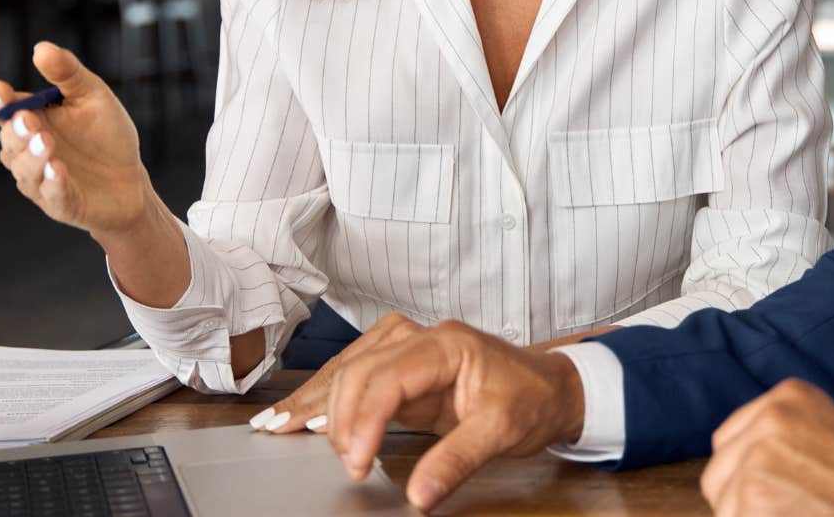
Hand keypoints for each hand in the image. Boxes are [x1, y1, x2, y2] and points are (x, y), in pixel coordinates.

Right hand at [0, 41, 149, 238]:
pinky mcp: (59, 203)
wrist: (131, 180)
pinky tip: (58, 169)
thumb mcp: (93, 96)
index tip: (2, 92)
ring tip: (46, 142)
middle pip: (8, 139)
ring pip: (23, 169)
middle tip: (29, 120)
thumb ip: (68, 73)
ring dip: (32, 156)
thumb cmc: (106, 135)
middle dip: (16, 130)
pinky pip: (50, 194)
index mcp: (30, 118)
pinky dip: (52, 182)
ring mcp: (39, 179)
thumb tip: (41, 48)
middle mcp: (26, 149)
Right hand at [264, 321, 619, 435]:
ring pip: (349, 368)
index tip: (357, 462)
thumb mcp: (502, 431)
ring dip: (319, 400)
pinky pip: (355, 375)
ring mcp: (407, 349)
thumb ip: (457, 460)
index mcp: (445, 345)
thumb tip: (419, 494)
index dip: (365, 420)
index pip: (388, 377)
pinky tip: (304, 413)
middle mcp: (420, 338)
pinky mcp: (401, 367)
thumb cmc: (532, 399)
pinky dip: (327, 396)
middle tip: (340, 462)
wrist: (551, 387)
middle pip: (360, 369)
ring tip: (282, 427)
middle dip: (338, 415)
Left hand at [700, 379, 833, 516]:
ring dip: (746, 515)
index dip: (741, 470)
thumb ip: (776, 430)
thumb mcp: (823, 426)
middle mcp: (768, 419)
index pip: (729, 439)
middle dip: (737, 495)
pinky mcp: (752, 494)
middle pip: (719, 470)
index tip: (763, 490)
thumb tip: (734, 458)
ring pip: (723, 502)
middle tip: (773, 509)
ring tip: (790, 514)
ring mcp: (757, 456)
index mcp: (786, 396)